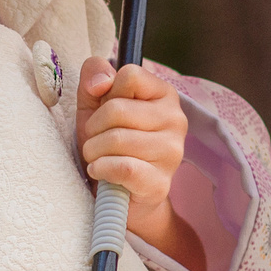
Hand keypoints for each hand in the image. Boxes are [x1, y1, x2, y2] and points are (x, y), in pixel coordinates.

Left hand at [76, 59, 205, 270]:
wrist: (121, 195)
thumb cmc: (109, 143)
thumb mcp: (94, 103)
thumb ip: (95, 76)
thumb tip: (100, 83)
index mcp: (164, 94)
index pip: (129, 76)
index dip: (106, 94)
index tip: (105, 111)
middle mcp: (176, 119)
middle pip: (117, 109)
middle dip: (94, 127)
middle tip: (95, 140)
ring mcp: (172, 152)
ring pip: (116, 139)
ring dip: (94, 150)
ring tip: (97, 157)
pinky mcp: (160, 182)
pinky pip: (122, 167)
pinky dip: (100, 168)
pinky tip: (100, 171)